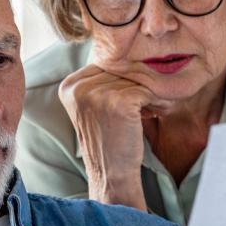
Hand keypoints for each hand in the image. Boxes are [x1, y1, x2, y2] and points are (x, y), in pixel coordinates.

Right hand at [58, 64, 169, 207]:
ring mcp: (96, 94)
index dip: (123, 79)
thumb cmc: (109, 140)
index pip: (105, 64)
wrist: (112, 174)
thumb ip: (101, 80)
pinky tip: (155, 113)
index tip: (132, 97)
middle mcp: (78, 87)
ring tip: (151, 109)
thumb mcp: (94, 106)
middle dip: (138, 84)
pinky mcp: (118, 102)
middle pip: (120, 69)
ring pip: (136, 78)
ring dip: (149, 92)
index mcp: (69, 86)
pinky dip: (157, 100)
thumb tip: (127, 52)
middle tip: (147, 103)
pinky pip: (147, 89)